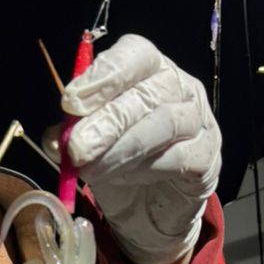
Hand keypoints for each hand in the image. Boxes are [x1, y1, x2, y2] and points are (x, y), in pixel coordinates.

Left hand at [56, 34, 221, 263]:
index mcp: (148, 69)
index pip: (134, 55)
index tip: (70, 102)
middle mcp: (179, 86)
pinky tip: (125, 178)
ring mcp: (199, 120)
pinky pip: (179, 158)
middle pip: (147, 93)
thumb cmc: (120, 162)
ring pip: (165, 124)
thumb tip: (56, 139)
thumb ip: (72, 135)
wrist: (151, 208)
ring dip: (123, 149)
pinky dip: (147, 169)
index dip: (103, 75)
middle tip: (76, 148)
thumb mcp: (89, 145)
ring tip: (92, 171)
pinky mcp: (207, 157)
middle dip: (106, 121)